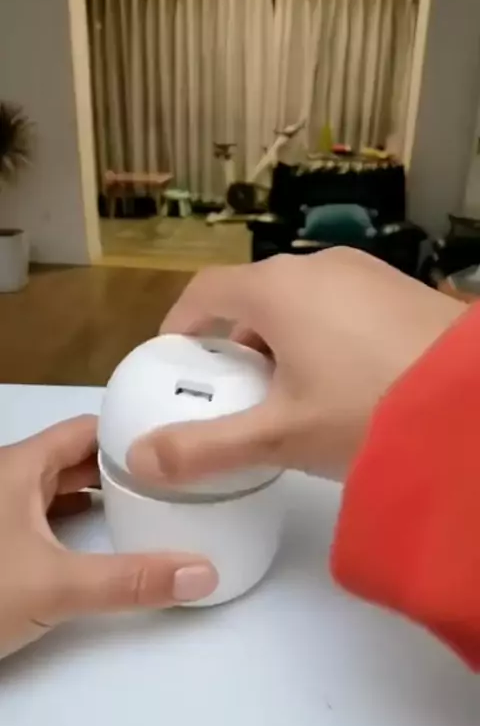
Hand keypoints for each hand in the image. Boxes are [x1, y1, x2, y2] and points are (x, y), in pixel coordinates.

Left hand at [0, 417, 216, 657]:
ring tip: (145, 506)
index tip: (174, 444)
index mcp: (21, 467)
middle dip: (120, 465)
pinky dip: (73, 520)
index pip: (87, 429)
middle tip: (170, 479)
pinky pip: (43, 515)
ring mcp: (0, 510)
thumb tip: (202, 574)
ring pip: (57, 488)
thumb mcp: (55, 587)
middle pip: (75, 458)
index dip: (130, 431)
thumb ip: (130, 582)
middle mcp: (9, 479)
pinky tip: (95, 539)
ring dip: (96, 494)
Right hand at [129, 249, 464, 482]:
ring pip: (299, 301)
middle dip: (234, 343)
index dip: (181, 324)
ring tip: (293, 396)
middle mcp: (317, 265)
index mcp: (275, 288)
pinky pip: (340, 305)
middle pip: (252, 297)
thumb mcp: (280, 436)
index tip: (176, 362)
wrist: (476, 404)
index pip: (204, 290)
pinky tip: (346, 383)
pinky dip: (322, 335)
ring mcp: (365, 272)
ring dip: (280, 341)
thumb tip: (140, 460)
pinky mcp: (400, 288)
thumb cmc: (367, 409)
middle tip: (238, 394)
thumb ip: (204, 449)